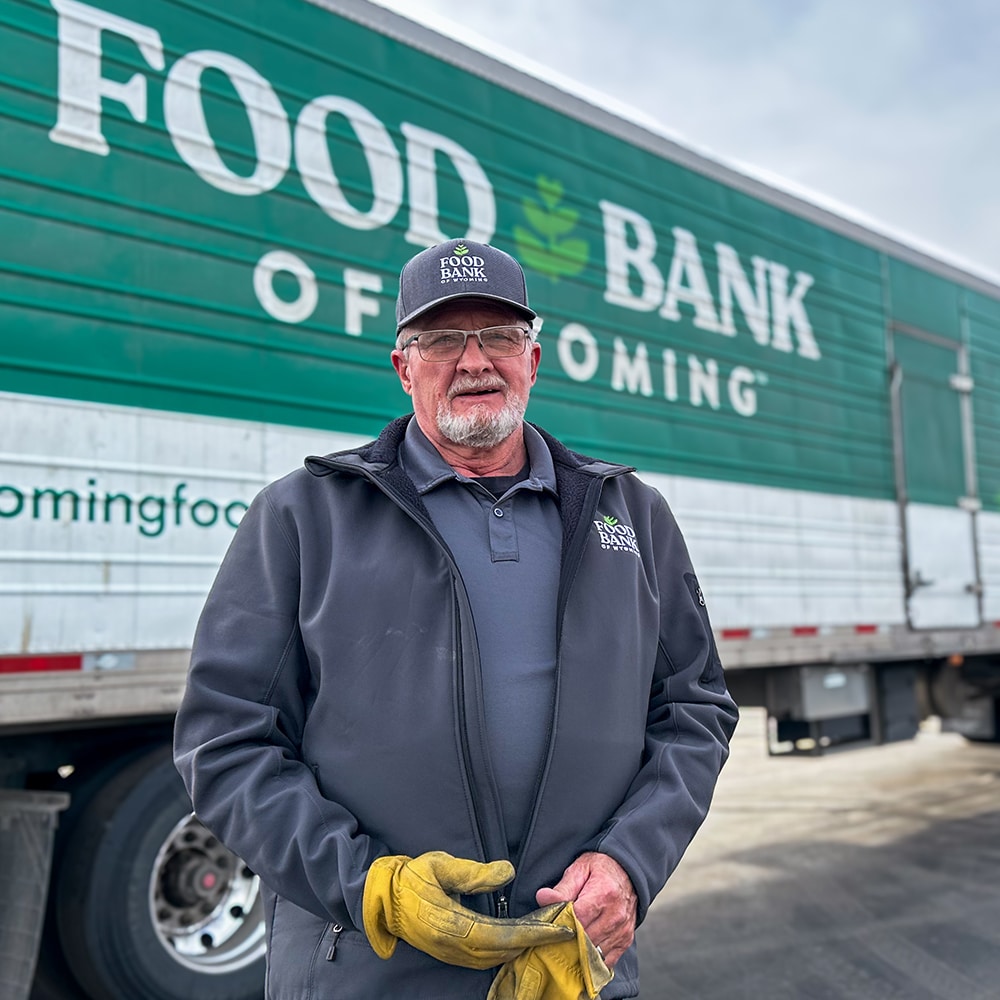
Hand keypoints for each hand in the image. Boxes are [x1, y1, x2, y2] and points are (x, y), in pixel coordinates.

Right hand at [363, 852, 572, 968]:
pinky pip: (483, 959)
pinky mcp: (448, 954)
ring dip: (521, 948)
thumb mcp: (440, 865)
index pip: (499, 935)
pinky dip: (505, 952)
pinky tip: (518, 941)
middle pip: (501, 951)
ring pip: (493, 958)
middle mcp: (452, 946)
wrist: (383, 899)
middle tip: (561, 930)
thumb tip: (508, 871)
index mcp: (450, 924)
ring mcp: (449, 954)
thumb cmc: (411, 877)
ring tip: (545, 933)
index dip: (530, 934)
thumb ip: (474, 871)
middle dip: (533, 941)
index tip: (556, 928)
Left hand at [535, 852, 636, 966]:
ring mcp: (622, 931)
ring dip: (578, 952)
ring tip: (566, 943)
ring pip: (593, 954)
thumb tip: (542, 898)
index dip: (560, 924)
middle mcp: (615, 916)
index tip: (549, 925)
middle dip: (566, 940)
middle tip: (554, 937)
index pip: (576, 920)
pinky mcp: (625, 941)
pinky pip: (606, 961)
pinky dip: (592, 959)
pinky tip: (582, 951)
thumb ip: (562, 887)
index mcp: (603, 895)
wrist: (629, 872)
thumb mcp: (580, 869)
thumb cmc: (601, 869)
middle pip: (584, 939)